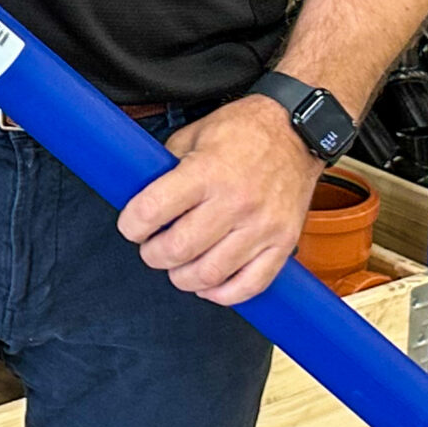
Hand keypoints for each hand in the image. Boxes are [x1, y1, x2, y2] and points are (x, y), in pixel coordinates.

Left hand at [116, 95, 324, 305]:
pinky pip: (250, 285)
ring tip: (176, 267)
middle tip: (151, 248)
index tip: (130, 227)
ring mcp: (262, 226)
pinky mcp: (283, 243)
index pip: (153, 210)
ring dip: (183, 277)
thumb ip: (167, 167)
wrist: (297, 133)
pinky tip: (208, 286)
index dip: (132, 225)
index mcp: (207, 171)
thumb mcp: (194, 135)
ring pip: (211, 273)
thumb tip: (140, 195)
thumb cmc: (243, 132)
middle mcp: (235, 202)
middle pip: (179, 248)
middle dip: (153, 255)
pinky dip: (223, 294)